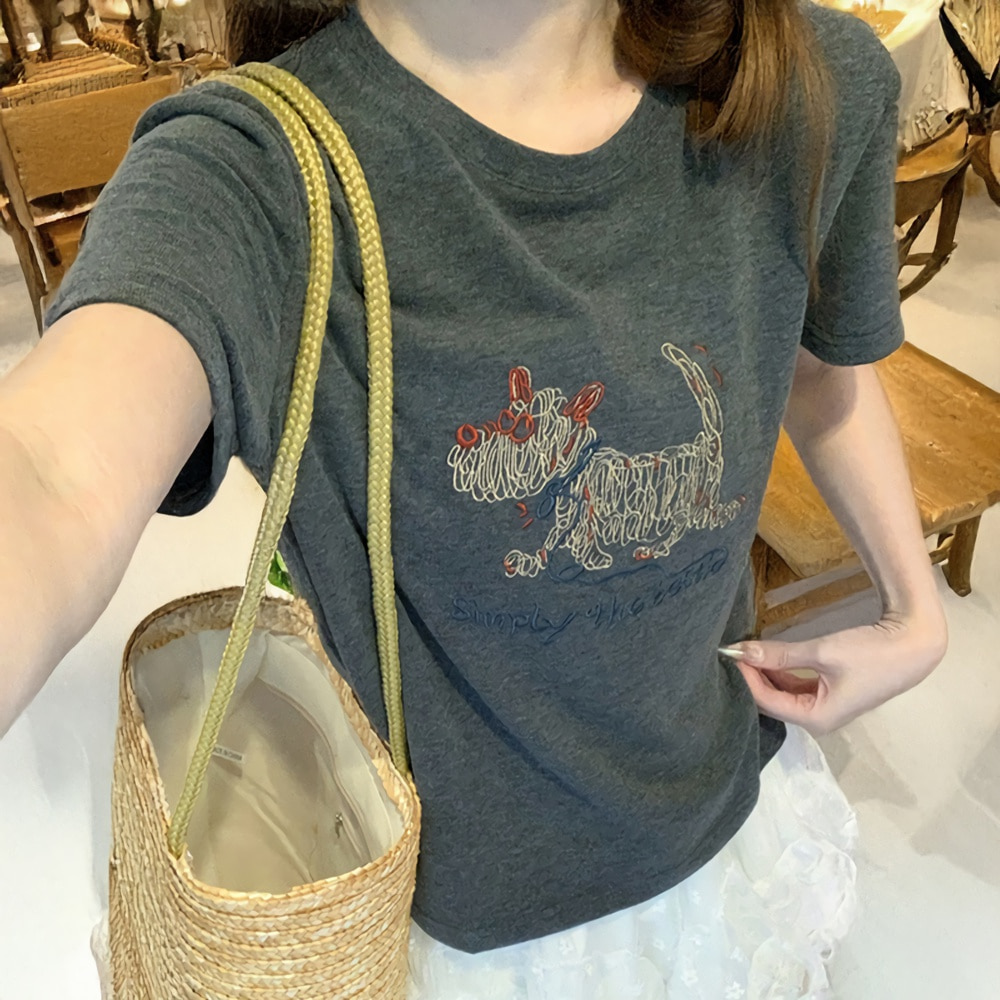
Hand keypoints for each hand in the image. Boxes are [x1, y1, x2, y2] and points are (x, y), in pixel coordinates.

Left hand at [724, 612, 947, 735]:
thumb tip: (741, 650)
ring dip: (765, 673)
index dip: (746, 677)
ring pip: (782, 693)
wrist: (911, 646)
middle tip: (733, 652)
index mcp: (816, 719)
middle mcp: (817, 720)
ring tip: (745, 651)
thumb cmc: (869, 653)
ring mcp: (823, 708)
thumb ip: (780, 654)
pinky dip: (780, 672)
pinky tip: (767, 656)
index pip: (767, 701)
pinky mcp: (828, 694)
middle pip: (772, 701)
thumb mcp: (821, 652)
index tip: (730, 653)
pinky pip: (795, 687)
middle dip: (752, 677)